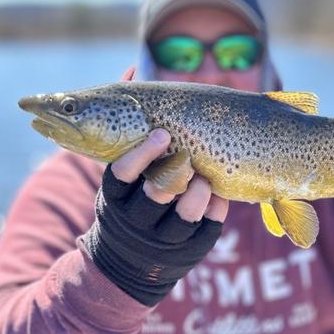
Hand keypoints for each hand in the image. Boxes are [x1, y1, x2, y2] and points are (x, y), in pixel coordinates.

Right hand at [83, 70, 227, 305]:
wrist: (127, 264)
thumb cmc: (128, 199)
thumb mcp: (119, 171)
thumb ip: (128, 124)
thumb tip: (133, 69)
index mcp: (114, 196)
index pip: (122, 173)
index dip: (141, 153)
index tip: (161, 134)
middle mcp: (135, 220)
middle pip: (156, 193)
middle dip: (175, 172)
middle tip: (189, 156)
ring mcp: (162, 239)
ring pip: (184, 214)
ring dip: (198, 191)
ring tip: (204, 177)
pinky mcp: (188, 251)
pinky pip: (208, 228)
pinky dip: (216, 207)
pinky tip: (219, 192)